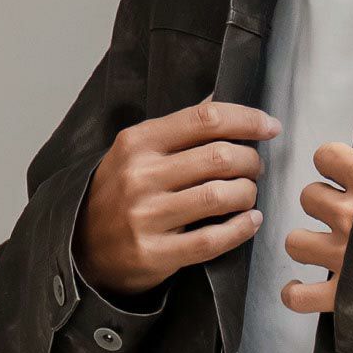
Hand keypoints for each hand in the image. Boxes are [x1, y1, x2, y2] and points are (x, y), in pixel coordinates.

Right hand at [72, 98, 282, 296]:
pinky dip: (241, 228)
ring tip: (248, 194)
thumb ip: (179, 128)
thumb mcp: (138, 151)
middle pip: (220, 157)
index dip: (246, 120)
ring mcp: (145, 216)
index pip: (205, 119)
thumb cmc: (121, 192)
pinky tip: (250, 221)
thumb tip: (220, 99)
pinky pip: (213, 239)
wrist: (82, 245)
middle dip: (251, 161)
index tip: (269, 127)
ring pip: (221, 197)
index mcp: (138, 141)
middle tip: (255, 168)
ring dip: (248, 193)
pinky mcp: (154, 253)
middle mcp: (140, 175)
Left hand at [280, 137, 352, 313]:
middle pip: (308, 197)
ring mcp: (343, 255)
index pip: (325, 156)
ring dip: (308, 244)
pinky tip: (302, 288)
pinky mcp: (344, 295)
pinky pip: (299, 296)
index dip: (333, 165)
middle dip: (323, 205)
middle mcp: (350, 215)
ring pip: (295, 242)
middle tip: (344, 217)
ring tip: (325, 250)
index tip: (344, 176)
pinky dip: (297, 294)